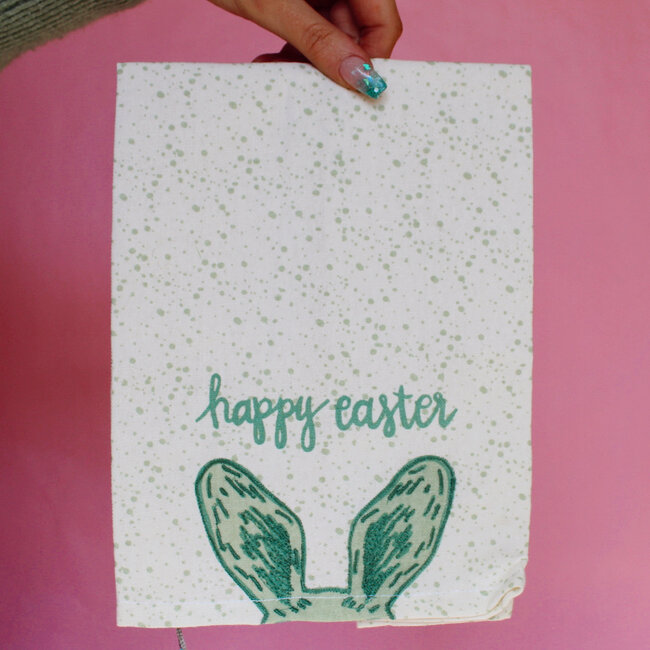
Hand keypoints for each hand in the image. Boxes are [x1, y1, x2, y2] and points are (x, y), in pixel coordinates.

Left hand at [206, 0, 401, 97]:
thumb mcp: (275, 3)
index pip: (383, 23)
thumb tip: (358, 77)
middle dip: (332, 66)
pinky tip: (273, 60)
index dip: (370, 60)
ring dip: (309, 64)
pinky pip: (313, 34)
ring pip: (334, 40)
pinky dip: (296, 52)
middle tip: (303, 85)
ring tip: (277, 69)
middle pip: (358, 35)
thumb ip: (318, 39)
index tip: (348, 90)